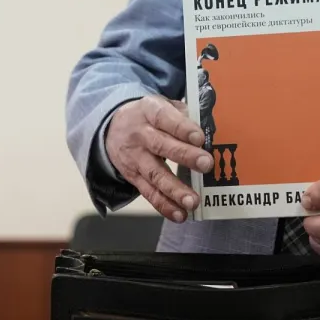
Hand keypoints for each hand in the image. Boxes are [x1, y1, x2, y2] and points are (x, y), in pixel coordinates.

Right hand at [104, 95, 213, 222]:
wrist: (111, 128)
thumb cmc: (148, 116)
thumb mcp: (161, 105)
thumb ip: (183, 114)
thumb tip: (208, 126)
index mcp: (149, 111)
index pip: (165, 118)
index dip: (182, 128)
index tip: (200, 138)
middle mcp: (140, 135)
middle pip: (162, 146)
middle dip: (185, 156)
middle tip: (206, 164)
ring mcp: (135, 158)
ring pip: (155, 174)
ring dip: (175, 190)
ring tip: (193, 201)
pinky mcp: (133, 177)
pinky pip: (149, 193)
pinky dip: (165, 206)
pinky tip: (180, 214)